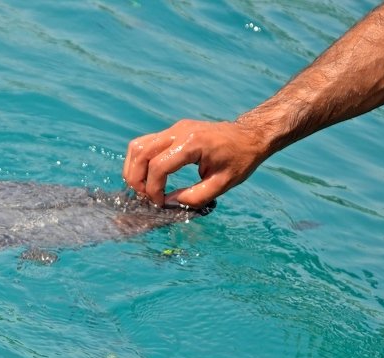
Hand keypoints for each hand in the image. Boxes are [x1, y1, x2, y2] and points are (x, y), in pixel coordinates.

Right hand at [122, 118, 270, 207]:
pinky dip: (140, 161)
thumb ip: (193, 197)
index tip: (159, 203)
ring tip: (143, 188)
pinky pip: (145, 143)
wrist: (249, 136)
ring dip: (134, 169)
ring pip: (138, 146)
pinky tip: (148, 177)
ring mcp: (174, 128)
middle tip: (145, 198)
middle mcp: (179, 131)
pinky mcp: (172, 131)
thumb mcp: (221, 185)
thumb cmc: (240, 160)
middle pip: (141, 153)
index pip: (159, 166)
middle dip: (137, 179)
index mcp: (193, 144)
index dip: (153, 189)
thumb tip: (168, 203)